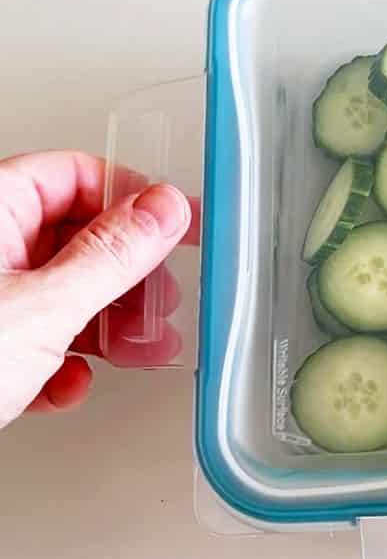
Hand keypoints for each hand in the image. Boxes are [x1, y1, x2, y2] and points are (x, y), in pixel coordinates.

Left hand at [0, 151, 194, 426]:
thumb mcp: (44, 308)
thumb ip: (114, 253)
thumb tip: (164, 208)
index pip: (78, 175)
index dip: (134, 200)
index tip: (177, 229)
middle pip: (78, 236)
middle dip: (128, 279)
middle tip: (158, 305)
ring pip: (62, 290)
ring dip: (107, 326)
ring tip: (135, 352)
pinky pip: (36, 332)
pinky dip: (61, 359)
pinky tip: (66, 383)